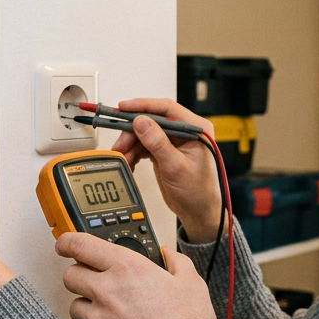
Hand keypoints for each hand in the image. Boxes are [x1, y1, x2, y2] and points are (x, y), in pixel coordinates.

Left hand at [58, 232, 232, 318]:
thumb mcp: (191, 284)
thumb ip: (175, 261)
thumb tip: (168, 254)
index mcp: (127, 268)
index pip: (80, 245)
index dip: (68, 242)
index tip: (65, 244)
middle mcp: (107, 292)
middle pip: (70, 275)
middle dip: (80, 276)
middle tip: (95, 281)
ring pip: (75, 306)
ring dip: (89, 306)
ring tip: (113, 313)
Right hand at [109, 98, 223, 242]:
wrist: (197, 212)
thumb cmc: (198, 192)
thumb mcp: (176, 166)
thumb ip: (158, 143)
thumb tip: (142, 122)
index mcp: (195, 128)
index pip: (166, 109)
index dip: (143, 106)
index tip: (124, 108)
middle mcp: (184, 131)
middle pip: (151, 121)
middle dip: (133, 132)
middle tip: (120, 143)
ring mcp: (173, 141)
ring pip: (144, 133)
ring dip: (131, 144)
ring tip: (123, 157)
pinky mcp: (164, 150)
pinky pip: (144, 145)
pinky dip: (134, 152)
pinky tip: (130, 161)